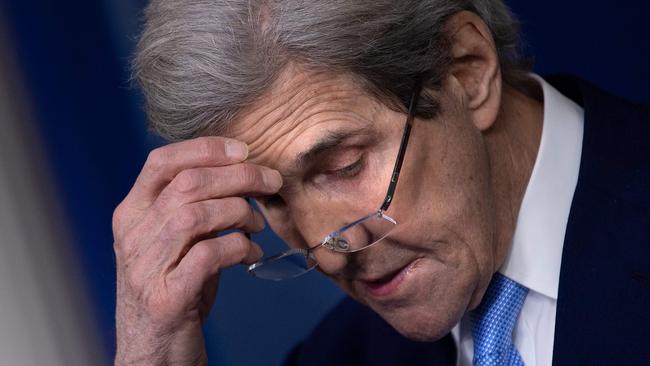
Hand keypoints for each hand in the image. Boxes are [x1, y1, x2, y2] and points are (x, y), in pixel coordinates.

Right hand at [113, 137, 281, 364]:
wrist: (153, 349)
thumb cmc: (174, 287)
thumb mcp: (174, 241)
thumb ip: (195, 207)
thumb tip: (244, 174)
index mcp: (132, 213)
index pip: (160, 161)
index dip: (205, 149)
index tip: (242, 151)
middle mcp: (133, 235)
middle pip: (188, 184)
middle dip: (239, 176)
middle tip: (270, 182)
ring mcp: (146, 267)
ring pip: (196, 214)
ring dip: (239, 212)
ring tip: (256, 225)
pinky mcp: (167, 297)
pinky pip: (209, 254)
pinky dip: (239, 247)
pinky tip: (250, 254)